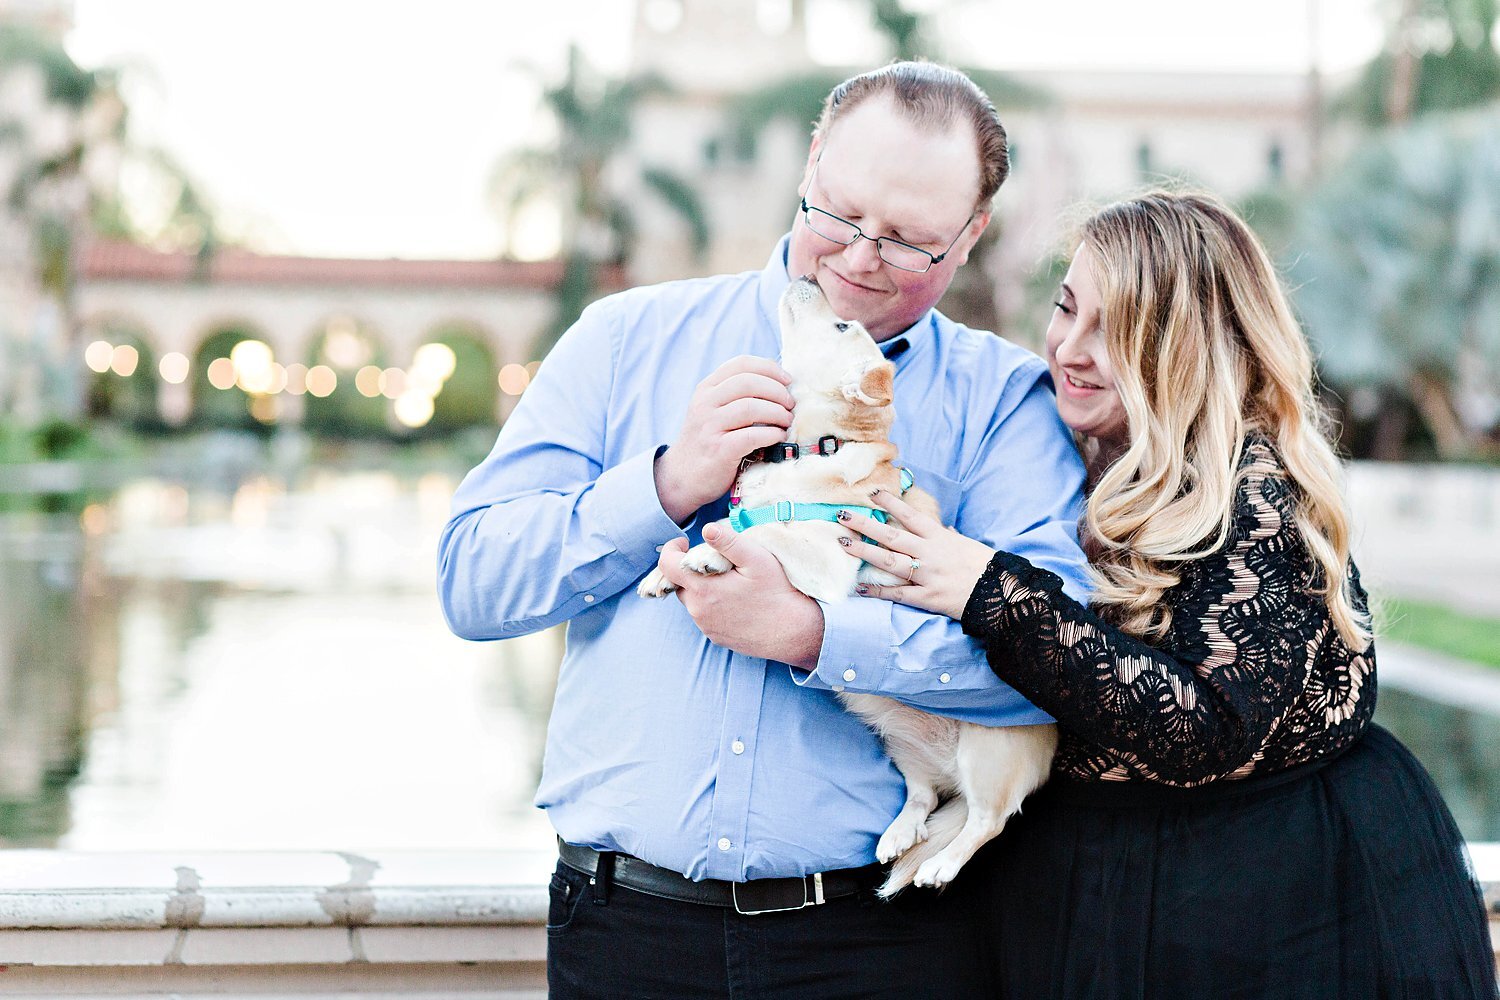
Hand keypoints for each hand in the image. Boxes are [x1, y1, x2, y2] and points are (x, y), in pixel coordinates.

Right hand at [654, 356, 794, 523]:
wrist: (682, 477)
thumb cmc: (708, 442)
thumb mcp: (713, 410)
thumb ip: (736, 395)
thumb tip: (779, 383)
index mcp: (706, 389)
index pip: (741, 364)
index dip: (769, 368)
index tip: (787, 380)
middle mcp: (705, 404)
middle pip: (748, 382)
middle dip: (777, 391)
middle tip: (790, 404)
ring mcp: (710, 427)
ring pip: (751, 407)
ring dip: (777, 413)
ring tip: (787, 421)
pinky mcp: (719, 450)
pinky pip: (752, 436)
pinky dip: (772, 434)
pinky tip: (779, 437)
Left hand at [656, 524, 823, 667]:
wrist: (794, 633)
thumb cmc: (777, 592)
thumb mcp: (757, 559)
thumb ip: (729, 542)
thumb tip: (706, 528)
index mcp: (703, 589)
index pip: (667, 566)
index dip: (671, 549)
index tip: (685, 542)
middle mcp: (698, 611)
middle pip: (680, 583)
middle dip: (690, 569)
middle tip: (715, 561)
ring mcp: (707, 627)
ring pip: (692, 601)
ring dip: (702, 588)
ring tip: (729, 581)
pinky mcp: (716, 638)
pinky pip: (705, 616)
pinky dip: (713, 605)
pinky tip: (736, 601)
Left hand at [837, 489, 996, 620]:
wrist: (1001, 594)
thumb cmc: (984, 566)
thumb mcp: (966, 544)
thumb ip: (950, 536)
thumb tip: (944, 527)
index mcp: (939, 537)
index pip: (909, 515)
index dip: (890, 503)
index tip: (871, 492)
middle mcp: (929, 553)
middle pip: (891, 536)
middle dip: (865, 524)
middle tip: (842, 514)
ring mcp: (927, 575)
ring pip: (888, 561)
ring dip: (863, 552)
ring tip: (842, 543)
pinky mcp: (927, 597)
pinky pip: (897, 593)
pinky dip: (878, 590)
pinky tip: (860, 586)